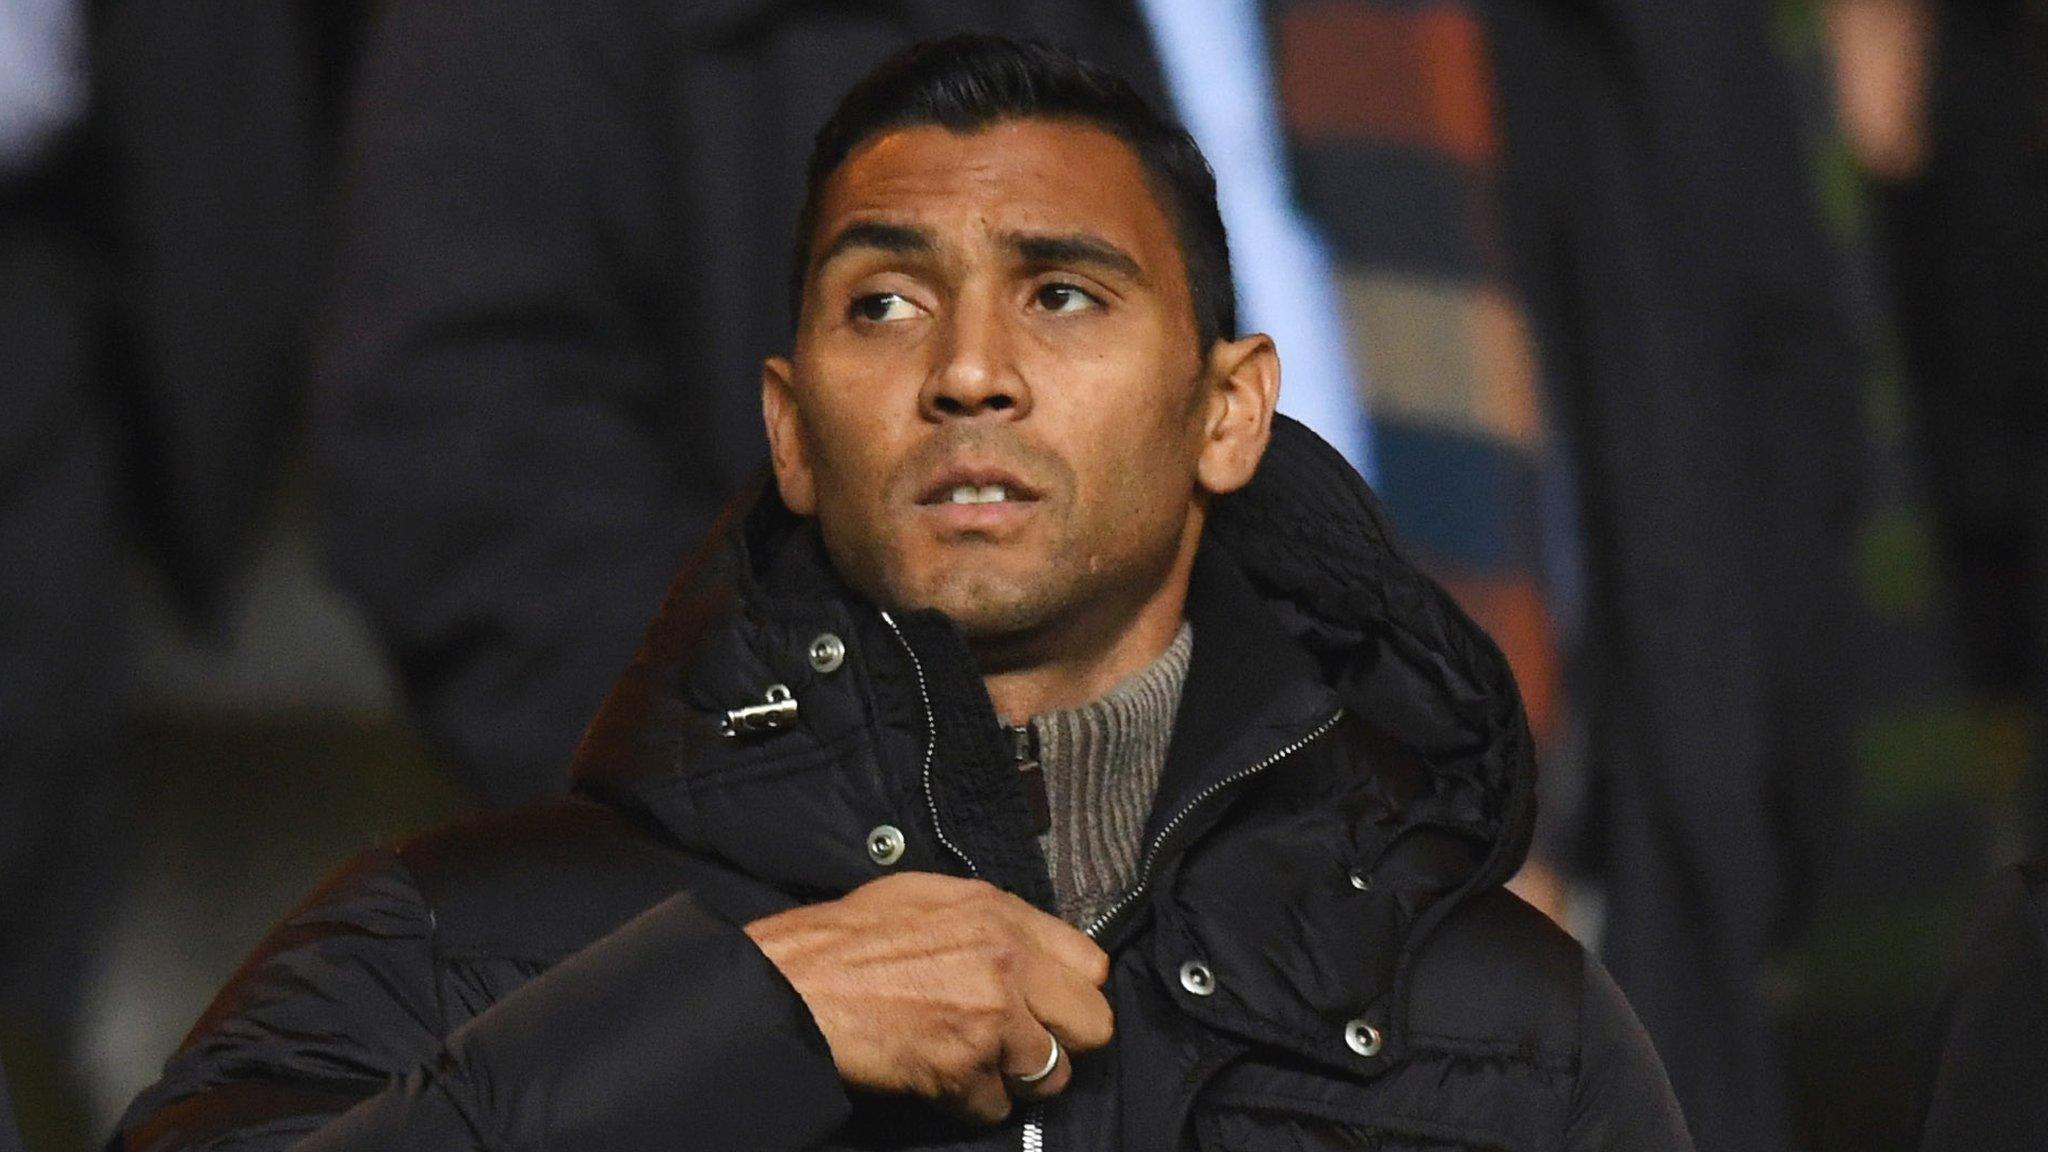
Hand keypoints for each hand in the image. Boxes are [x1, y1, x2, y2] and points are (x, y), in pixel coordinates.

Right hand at [744, 872, 1113, 1121]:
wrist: (792, 986)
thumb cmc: (847, 940)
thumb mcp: (927, 898)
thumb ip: (990, 920)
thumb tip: (1028, 947)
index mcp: (1001, 914)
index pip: (1092, 964)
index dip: (1071, 992)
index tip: (1050, 1005)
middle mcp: (1007, 962)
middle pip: (1094, 1025)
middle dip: (1062, 1041)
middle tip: (1025, 1044)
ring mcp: (991, 1018)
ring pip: (1052, 1074)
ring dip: (1017, 1078)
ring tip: (977, 1064)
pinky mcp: (964, 1069)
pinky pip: (998, 1107)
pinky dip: (972, 1103)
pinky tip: (941, 1080)